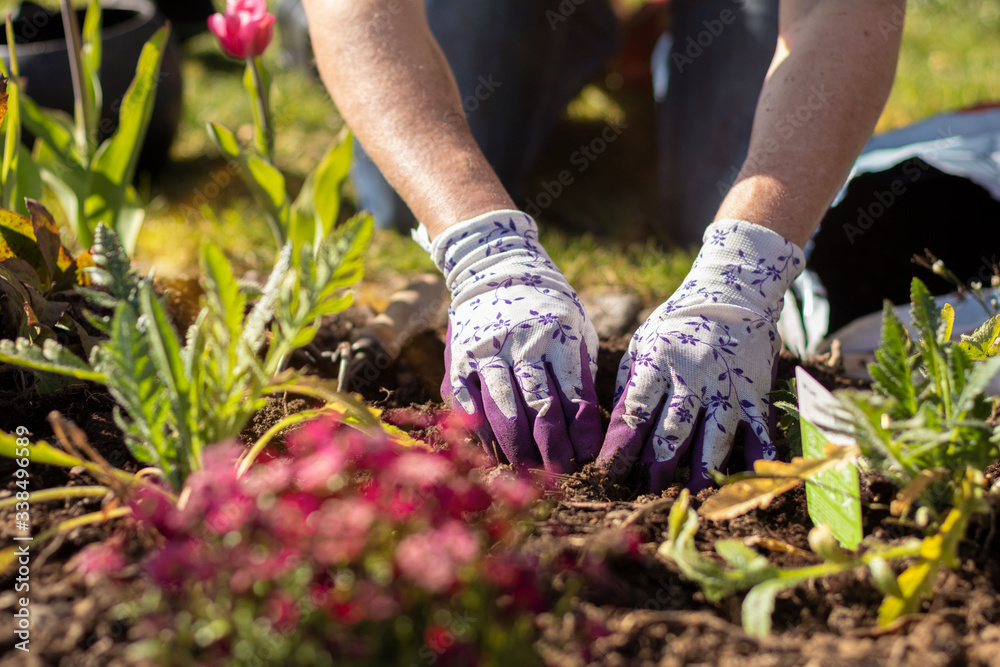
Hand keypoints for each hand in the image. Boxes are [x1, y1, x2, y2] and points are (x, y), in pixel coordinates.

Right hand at [416, 210, 601, 471]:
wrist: (495, 266)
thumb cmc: (546, 305)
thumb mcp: (576, 326)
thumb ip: (580, 370)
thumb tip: (586, 427)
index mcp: (558, 337)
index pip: (574, 397)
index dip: (580, 435)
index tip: (587, 461)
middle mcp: (522, 344)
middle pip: (539, 408)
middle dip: (551, 450)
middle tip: (560, 478)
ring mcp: (487, 352)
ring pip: (502, 410)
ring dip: (515, 447)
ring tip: (525, 473)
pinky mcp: (459, 358)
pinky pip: (466, 402)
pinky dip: (478, 429)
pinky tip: (490, 451)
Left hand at [597, 220, 804, 490]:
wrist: (734, 292)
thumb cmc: (677, 324)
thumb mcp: (643, 344)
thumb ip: (629, 386)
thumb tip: (614, 434)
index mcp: (658, 360)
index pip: (635, 412)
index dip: (621, 447)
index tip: (608, 474)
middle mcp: (693, 374)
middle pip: (673, 429)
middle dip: (656, 467)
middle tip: (643, 493)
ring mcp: (728, 383)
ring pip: (714, 434)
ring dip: (701, 469)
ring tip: (688, 495)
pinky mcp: (756, 389)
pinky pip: (758, 426)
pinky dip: (757, 453)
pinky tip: (751, 476)